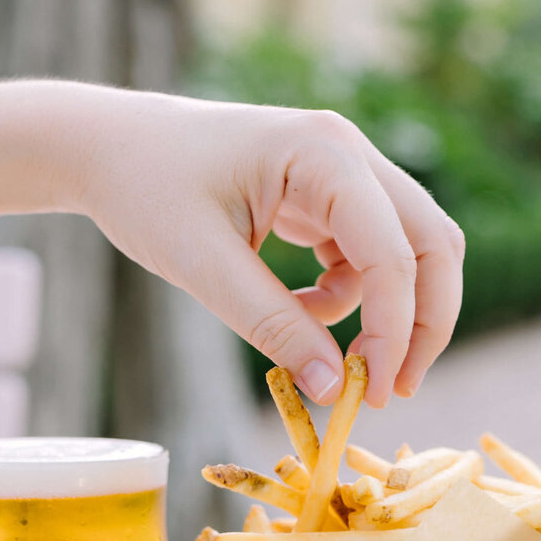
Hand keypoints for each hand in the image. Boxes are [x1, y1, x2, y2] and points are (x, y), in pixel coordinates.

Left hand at [81, 93, 463, 406]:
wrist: (108, 146)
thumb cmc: (144, 190)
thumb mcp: (200, 264)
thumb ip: (271, 325)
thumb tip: (336, 391)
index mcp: (322, 152)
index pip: (392, 251)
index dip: (393, 330)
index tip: (371, 394)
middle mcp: (348, 151)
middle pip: (432, 243)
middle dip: (423, 322)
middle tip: (394, 390)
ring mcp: (344, 169)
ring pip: (411, 249)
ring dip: (392, 312)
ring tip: (345, 367)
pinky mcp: (330, 193)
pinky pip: (371, 253)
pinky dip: (352, 297)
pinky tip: (301, 313)